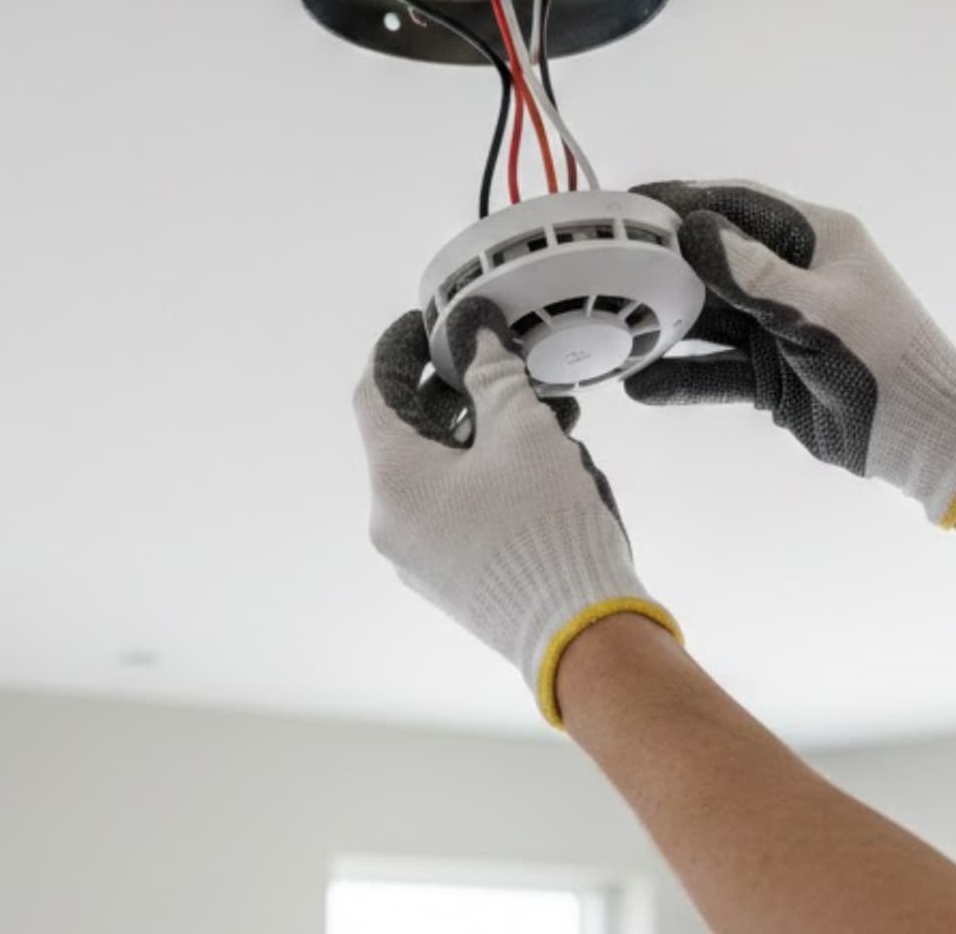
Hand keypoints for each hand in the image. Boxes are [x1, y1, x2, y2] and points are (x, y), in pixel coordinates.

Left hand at [352, 298, 679, 726]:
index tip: (430, 324)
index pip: (375, 391)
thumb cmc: (543, 527)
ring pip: (440, 473)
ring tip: (537, 409)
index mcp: (393, 479)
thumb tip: (476, 335)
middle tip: (494, 360)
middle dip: (455, 391)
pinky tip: (539, 459)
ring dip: (480, 434)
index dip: (401, 348)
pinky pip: (457, 510)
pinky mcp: (453, 579)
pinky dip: (486, 475)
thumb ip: (494, 375)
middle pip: (409, 434)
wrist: (580, 631)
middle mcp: (392, 522)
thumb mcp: (522, 430)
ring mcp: (419, 557)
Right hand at [626, 181, 955, 526]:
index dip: (682, 202)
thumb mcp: (819, 311)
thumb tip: (694, 229)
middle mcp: (792, 276)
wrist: (923, 434)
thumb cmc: (884, 359)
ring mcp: (778, 326)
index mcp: (816, 240)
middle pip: (712, 261)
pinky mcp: (769, 373)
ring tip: (611, 327)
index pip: (736, 207)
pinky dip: (681, 377)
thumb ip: (753, 274)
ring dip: (665, 325)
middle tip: (601, 266)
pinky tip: (640, 383)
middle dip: (661, 265)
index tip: (628, 206)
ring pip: (709, 318)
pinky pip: (715, 369)